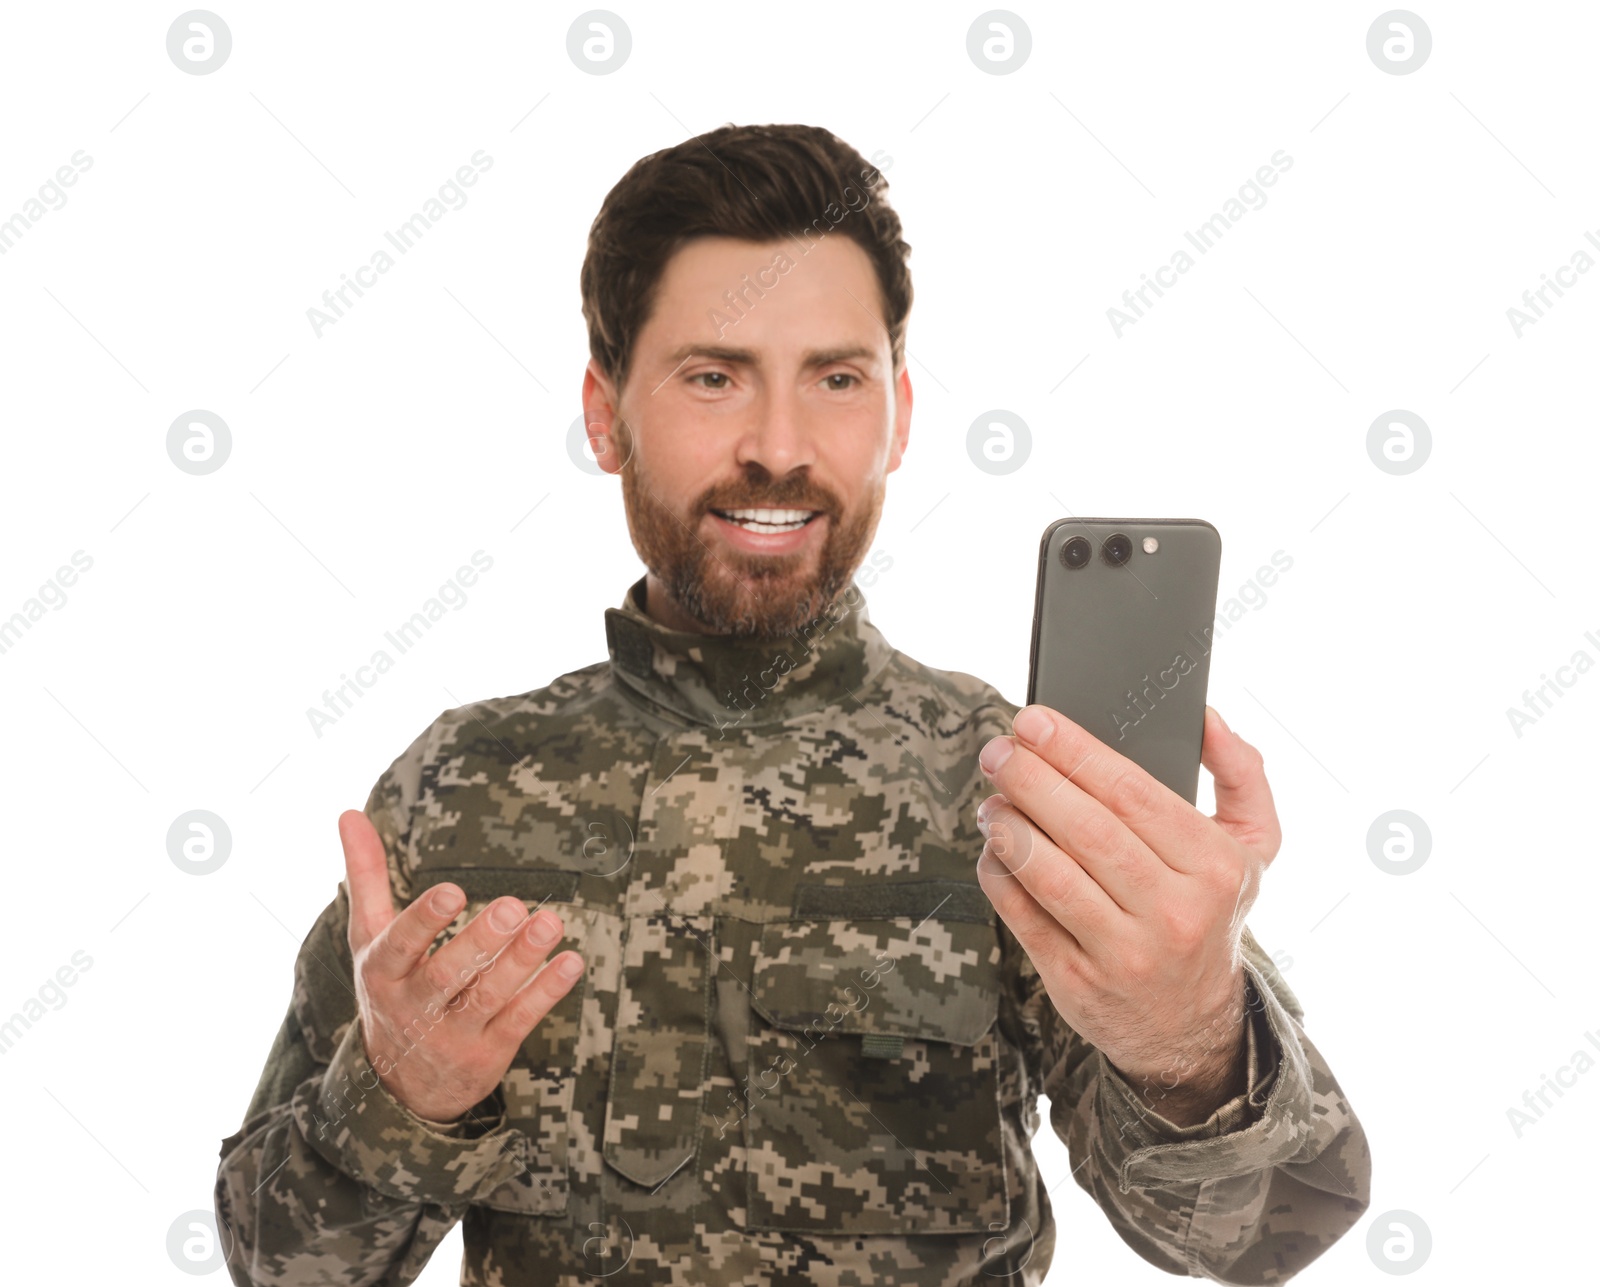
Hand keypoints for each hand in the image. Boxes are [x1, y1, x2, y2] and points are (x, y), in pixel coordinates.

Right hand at [339, 809, 584, 1123]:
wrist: (398, 1085)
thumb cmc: (389, 988)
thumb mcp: (368, 938)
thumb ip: (366, 876)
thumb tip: (349, 812)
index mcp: (383, 973)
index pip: (401, 946)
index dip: (424, 921)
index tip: (452, 891)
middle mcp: (414, 1007)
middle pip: (448, 975)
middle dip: (480, 942)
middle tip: (511, 906)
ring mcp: (452, 1034)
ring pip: (488, 997)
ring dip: (521, 961)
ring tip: (550, 922)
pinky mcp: (487, 1054)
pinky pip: (519, 1022)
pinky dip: (545, 993)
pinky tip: (570, 962)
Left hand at [974, 705, 1279, 1124]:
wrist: (1193, 1028)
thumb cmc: (1211, 914)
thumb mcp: (1253, 848)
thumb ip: (1242, 775)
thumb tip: (1207, 718)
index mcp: (1215, 868)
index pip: (1133, 793)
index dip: (1076, 751)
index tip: (1034, 721)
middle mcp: (1174, 913)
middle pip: (1086, 829)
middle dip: (1031, 778)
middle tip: (998, 750)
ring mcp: (1124, 954)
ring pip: (1049, 874)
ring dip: (1008, 827)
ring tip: (991, 799)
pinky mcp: (1077, 983)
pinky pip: (1023, 917)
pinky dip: (998, 875)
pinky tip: (993, 848)